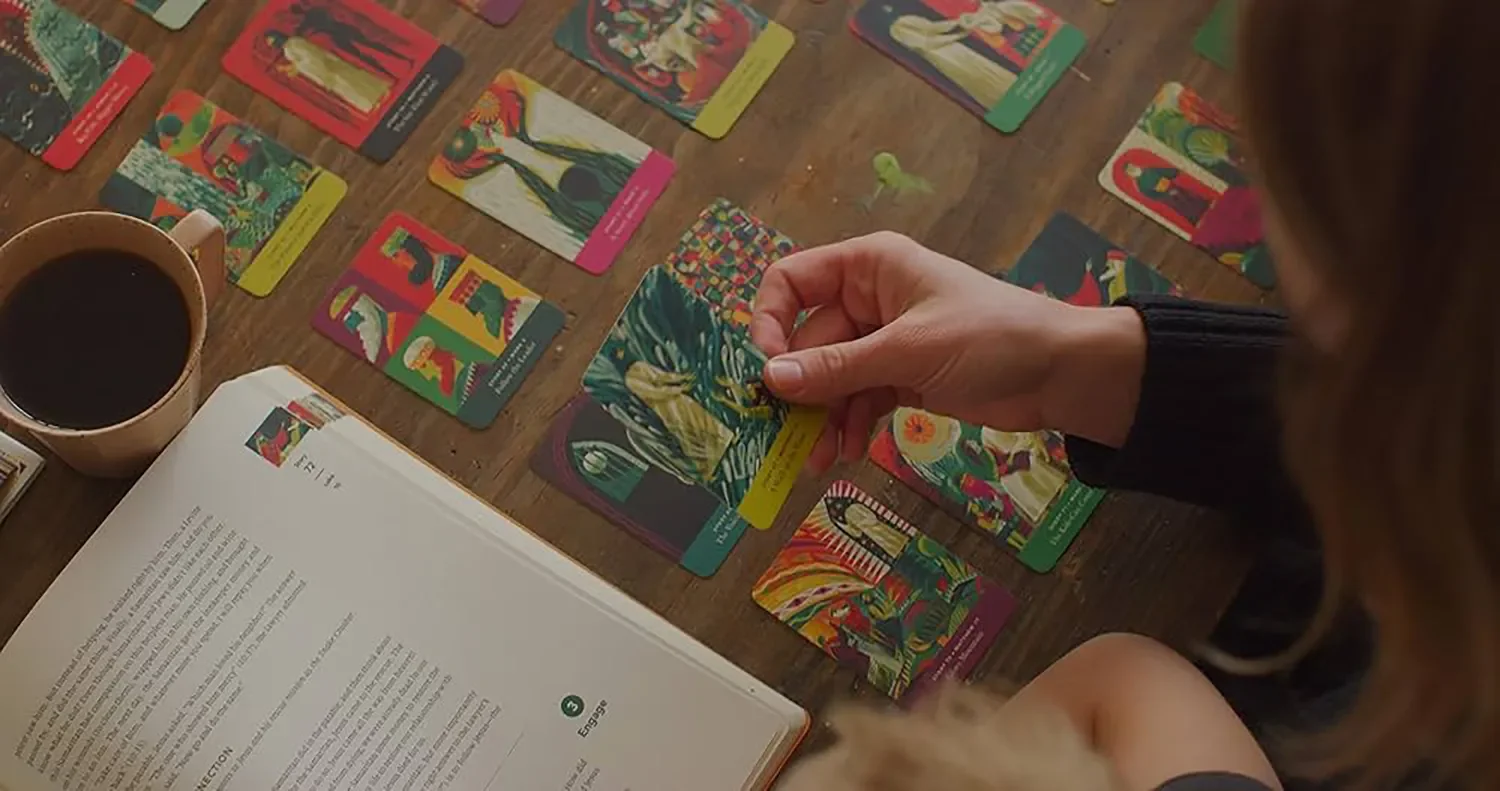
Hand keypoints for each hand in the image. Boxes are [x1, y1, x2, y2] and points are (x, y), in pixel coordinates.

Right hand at [750, 232, 1145, 471]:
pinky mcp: (901, 377)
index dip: (770, 322)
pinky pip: (857, 399)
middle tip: (782, 436)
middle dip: (798, 390)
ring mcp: (884, 341)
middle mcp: (868, 299)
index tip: (766, 370)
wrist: (1062, 374)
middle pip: (807, 342)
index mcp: (868, 267)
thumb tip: (769, 380)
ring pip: (830, 378)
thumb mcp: (909, 351)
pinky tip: (848, 453)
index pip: (791, 281)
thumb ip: (838, 368)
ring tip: (818, 460)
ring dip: (821, 418)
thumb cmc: (990, 337)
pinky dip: (849, 425)